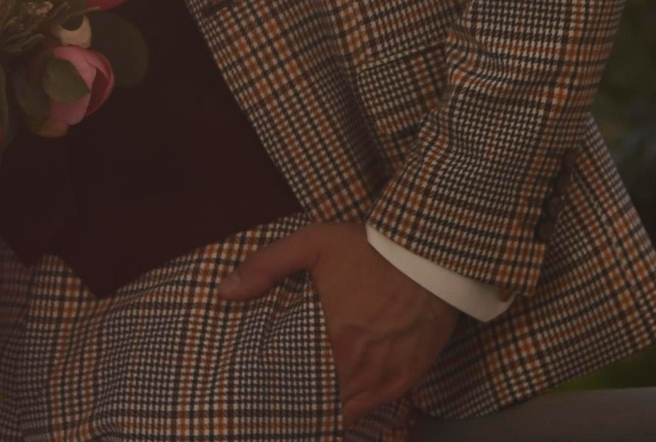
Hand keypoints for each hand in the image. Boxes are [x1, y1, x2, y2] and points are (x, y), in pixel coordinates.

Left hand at [218, 222, 455, 423]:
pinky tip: (348, 395)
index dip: (287, 397)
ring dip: (335, 407)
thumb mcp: (313, 244)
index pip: (302, 392)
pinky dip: (363, 405)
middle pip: (328, 406)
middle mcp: (362, 370)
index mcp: (335, 344)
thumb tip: (224, 291)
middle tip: (290, 397)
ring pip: (354, 412)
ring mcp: (389, 377)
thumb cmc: (370, 249)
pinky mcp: (411, 376)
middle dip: (309, 404)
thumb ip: (266, 266)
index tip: (272, 393)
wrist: (431, 254)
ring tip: (315, 401)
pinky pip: (380, 406)